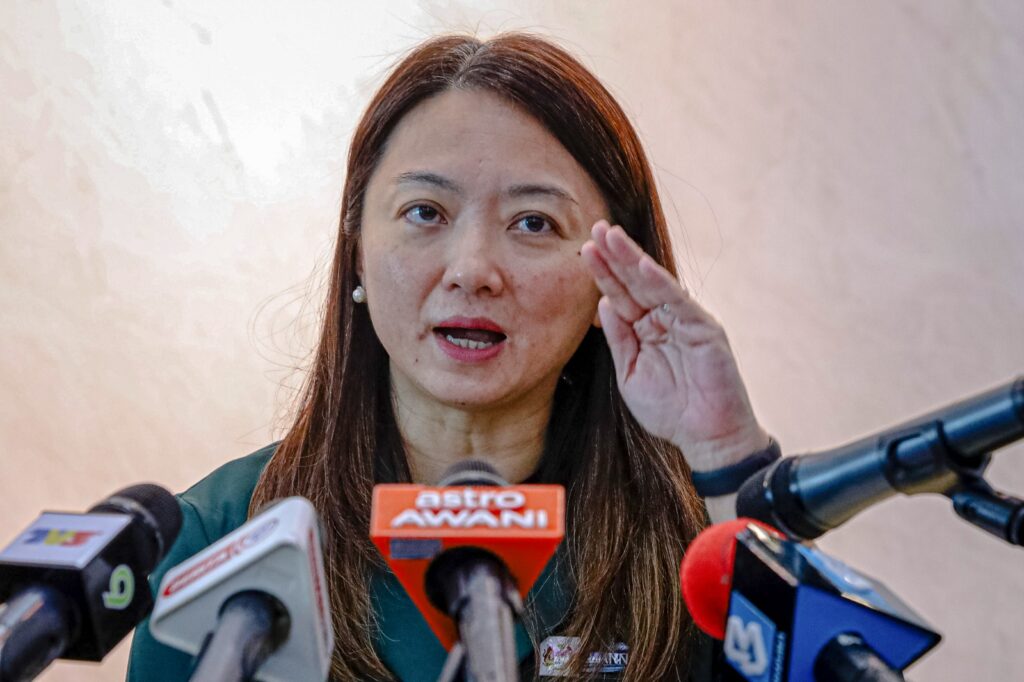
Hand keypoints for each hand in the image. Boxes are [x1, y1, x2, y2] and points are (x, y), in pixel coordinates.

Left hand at [580, 220, 767, 471]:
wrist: (706, 438)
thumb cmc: (671, 411)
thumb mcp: (631, 374)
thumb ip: (619, 338)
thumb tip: (602, 303)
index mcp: (646, 330)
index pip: (621, 295)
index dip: (604, 272)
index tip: (585, 249)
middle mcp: (665, 319)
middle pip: (635, 281)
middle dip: (615, 255)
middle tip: (595, 228)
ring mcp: (685, 321)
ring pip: (654, 284)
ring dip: (632, 259)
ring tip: (611, 236)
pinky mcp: (704, 329)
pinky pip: (678, 301)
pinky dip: (660, 282)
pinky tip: (641, 265)